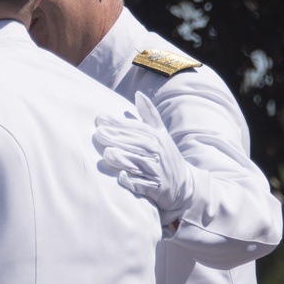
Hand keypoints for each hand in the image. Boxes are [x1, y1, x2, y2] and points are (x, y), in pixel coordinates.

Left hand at [94, 91, 193, 225]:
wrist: (185, 185)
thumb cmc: (166, 156)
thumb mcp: (161, 134)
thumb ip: (150, 115)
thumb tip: (138, 94)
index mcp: (158, 137)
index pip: (137, 128)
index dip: (119, 123)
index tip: (100, 118)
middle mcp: (159, 153)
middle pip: (137, 144)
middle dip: (117, 138)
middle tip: (98, 133)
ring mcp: (158, 171)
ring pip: (139, 163)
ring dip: (124, 158)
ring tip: (107, 153)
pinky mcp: (156, 188)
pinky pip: (143, 185)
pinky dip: (133, 181)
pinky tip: (122, 176)